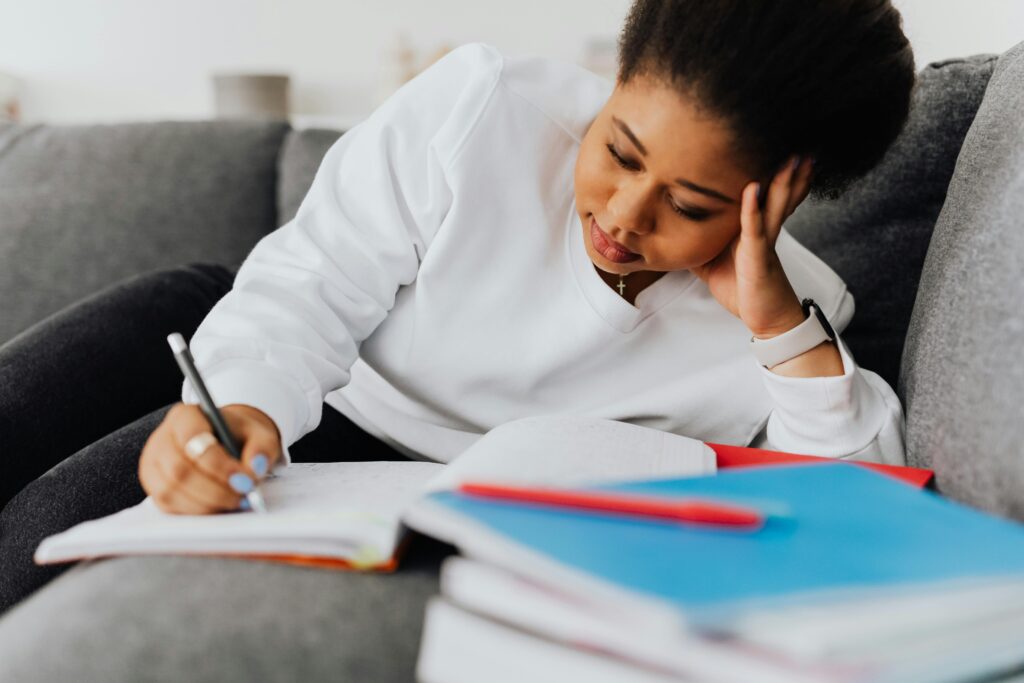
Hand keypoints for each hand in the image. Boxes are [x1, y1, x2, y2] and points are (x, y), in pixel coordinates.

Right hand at [138, 403, 282, 514]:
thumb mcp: (259, 433)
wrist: (228, 442)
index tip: (245, 480)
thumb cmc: (240, 436)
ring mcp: (153, 464)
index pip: (193, 439)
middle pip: (180, 469)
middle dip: (215, 489)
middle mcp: (162, 438)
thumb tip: (256, 467)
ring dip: (207, 503)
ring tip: (235, 502)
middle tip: (243, 496)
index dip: (218, 464)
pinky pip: (169, 505)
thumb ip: (262, 447)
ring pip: (171, 491)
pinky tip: (219, 506)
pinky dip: (197, 511)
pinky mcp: (154, 486)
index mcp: (185, 416)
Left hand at [690, 155, 813, 336]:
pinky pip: (756, 229)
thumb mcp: (713, 261)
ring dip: (781, 179)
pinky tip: (753, 189)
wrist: (766, 319)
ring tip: (790, 154)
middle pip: (777, 191)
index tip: (767, 142)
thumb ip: (698, 242)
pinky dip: (753, 209)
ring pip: (774, 203)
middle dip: (786, 166)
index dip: (769, 169)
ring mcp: (763, 241)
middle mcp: (763, 229)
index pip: (763, 192)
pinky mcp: (759, 256)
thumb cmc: (744, 288)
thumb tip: (668, 232)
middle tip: (794, 137)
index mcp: (754, 227)